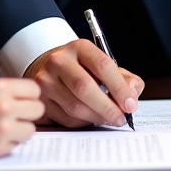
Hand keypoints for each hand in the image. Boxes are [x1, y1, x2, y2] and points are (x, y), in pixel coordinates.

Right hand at [0, 79, 43, 157]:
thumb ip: (6, 92)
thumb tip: (30, 98)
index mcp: (0, 87)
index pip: (34, 90)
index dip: (29, 96)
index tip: (22, 101)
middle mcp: (4, 106)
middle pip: (38, 109)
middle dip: (27, 113)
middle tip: (15, 116)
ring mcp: (2, 128)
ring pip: (31, 130)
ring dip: (20, 130)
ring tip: (3, 129)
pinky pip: (16, 145)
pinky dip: (8, 144)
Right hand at [25, 39, 142, 127]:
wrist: (50, 68)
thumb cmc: (83, 69)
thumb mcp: (104, 66)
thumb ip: (125, 79)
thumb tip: (131, 97)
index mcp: (80, 47)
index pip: (103, 66)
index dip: (119, 88)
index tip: (131, 105)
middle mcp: (59, 61)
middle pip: (85, 88)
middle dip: (107, 108)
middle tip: (121, 119)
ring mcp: (45, 80)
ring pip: (74, 107)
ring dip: (96, 118)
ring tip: (108, 119)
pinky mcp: (39, 100)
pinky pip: (64, 119)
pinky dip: (82, 123)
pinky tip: (90, 118)